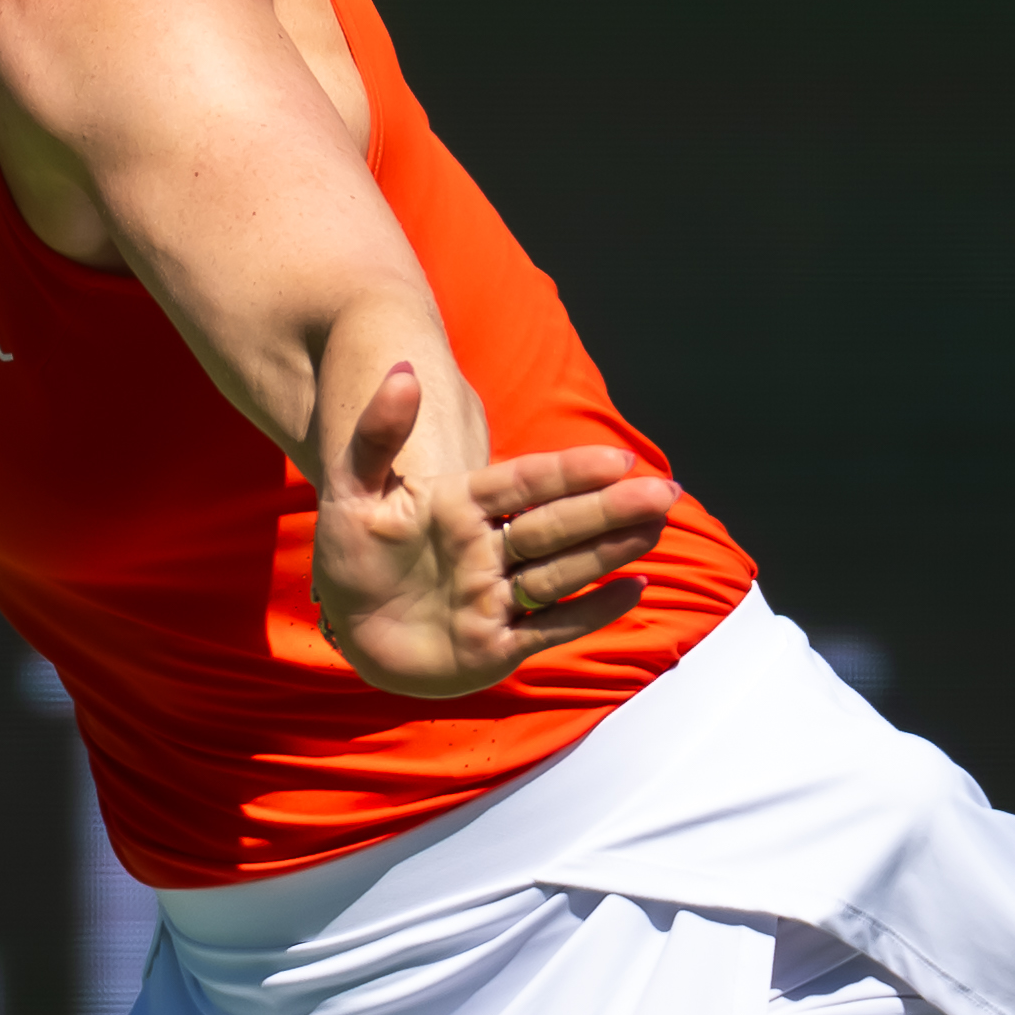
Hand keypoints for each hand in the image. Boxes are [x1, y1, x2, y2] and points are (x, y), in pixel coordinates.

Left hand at [307, 362, 679, 697]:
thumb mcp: (350, 488)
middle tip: (665, 492)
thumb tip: (402, 369)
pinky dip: (592, 612)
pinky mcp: (497, 644)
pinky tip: (634, 588)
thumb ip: (378, 433)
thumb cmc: (352, 552)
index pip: (523, 482)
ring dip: (610, 551)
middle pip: (555, 524)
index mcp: (460, 504)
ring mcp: (496, 596)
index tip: (618, 461)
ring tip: (656, 528)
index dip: (569, 473)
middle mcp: (488, 547)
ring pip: (562, 571)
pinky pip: (551, 626)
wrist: (349, 625)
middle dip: (609, 508)